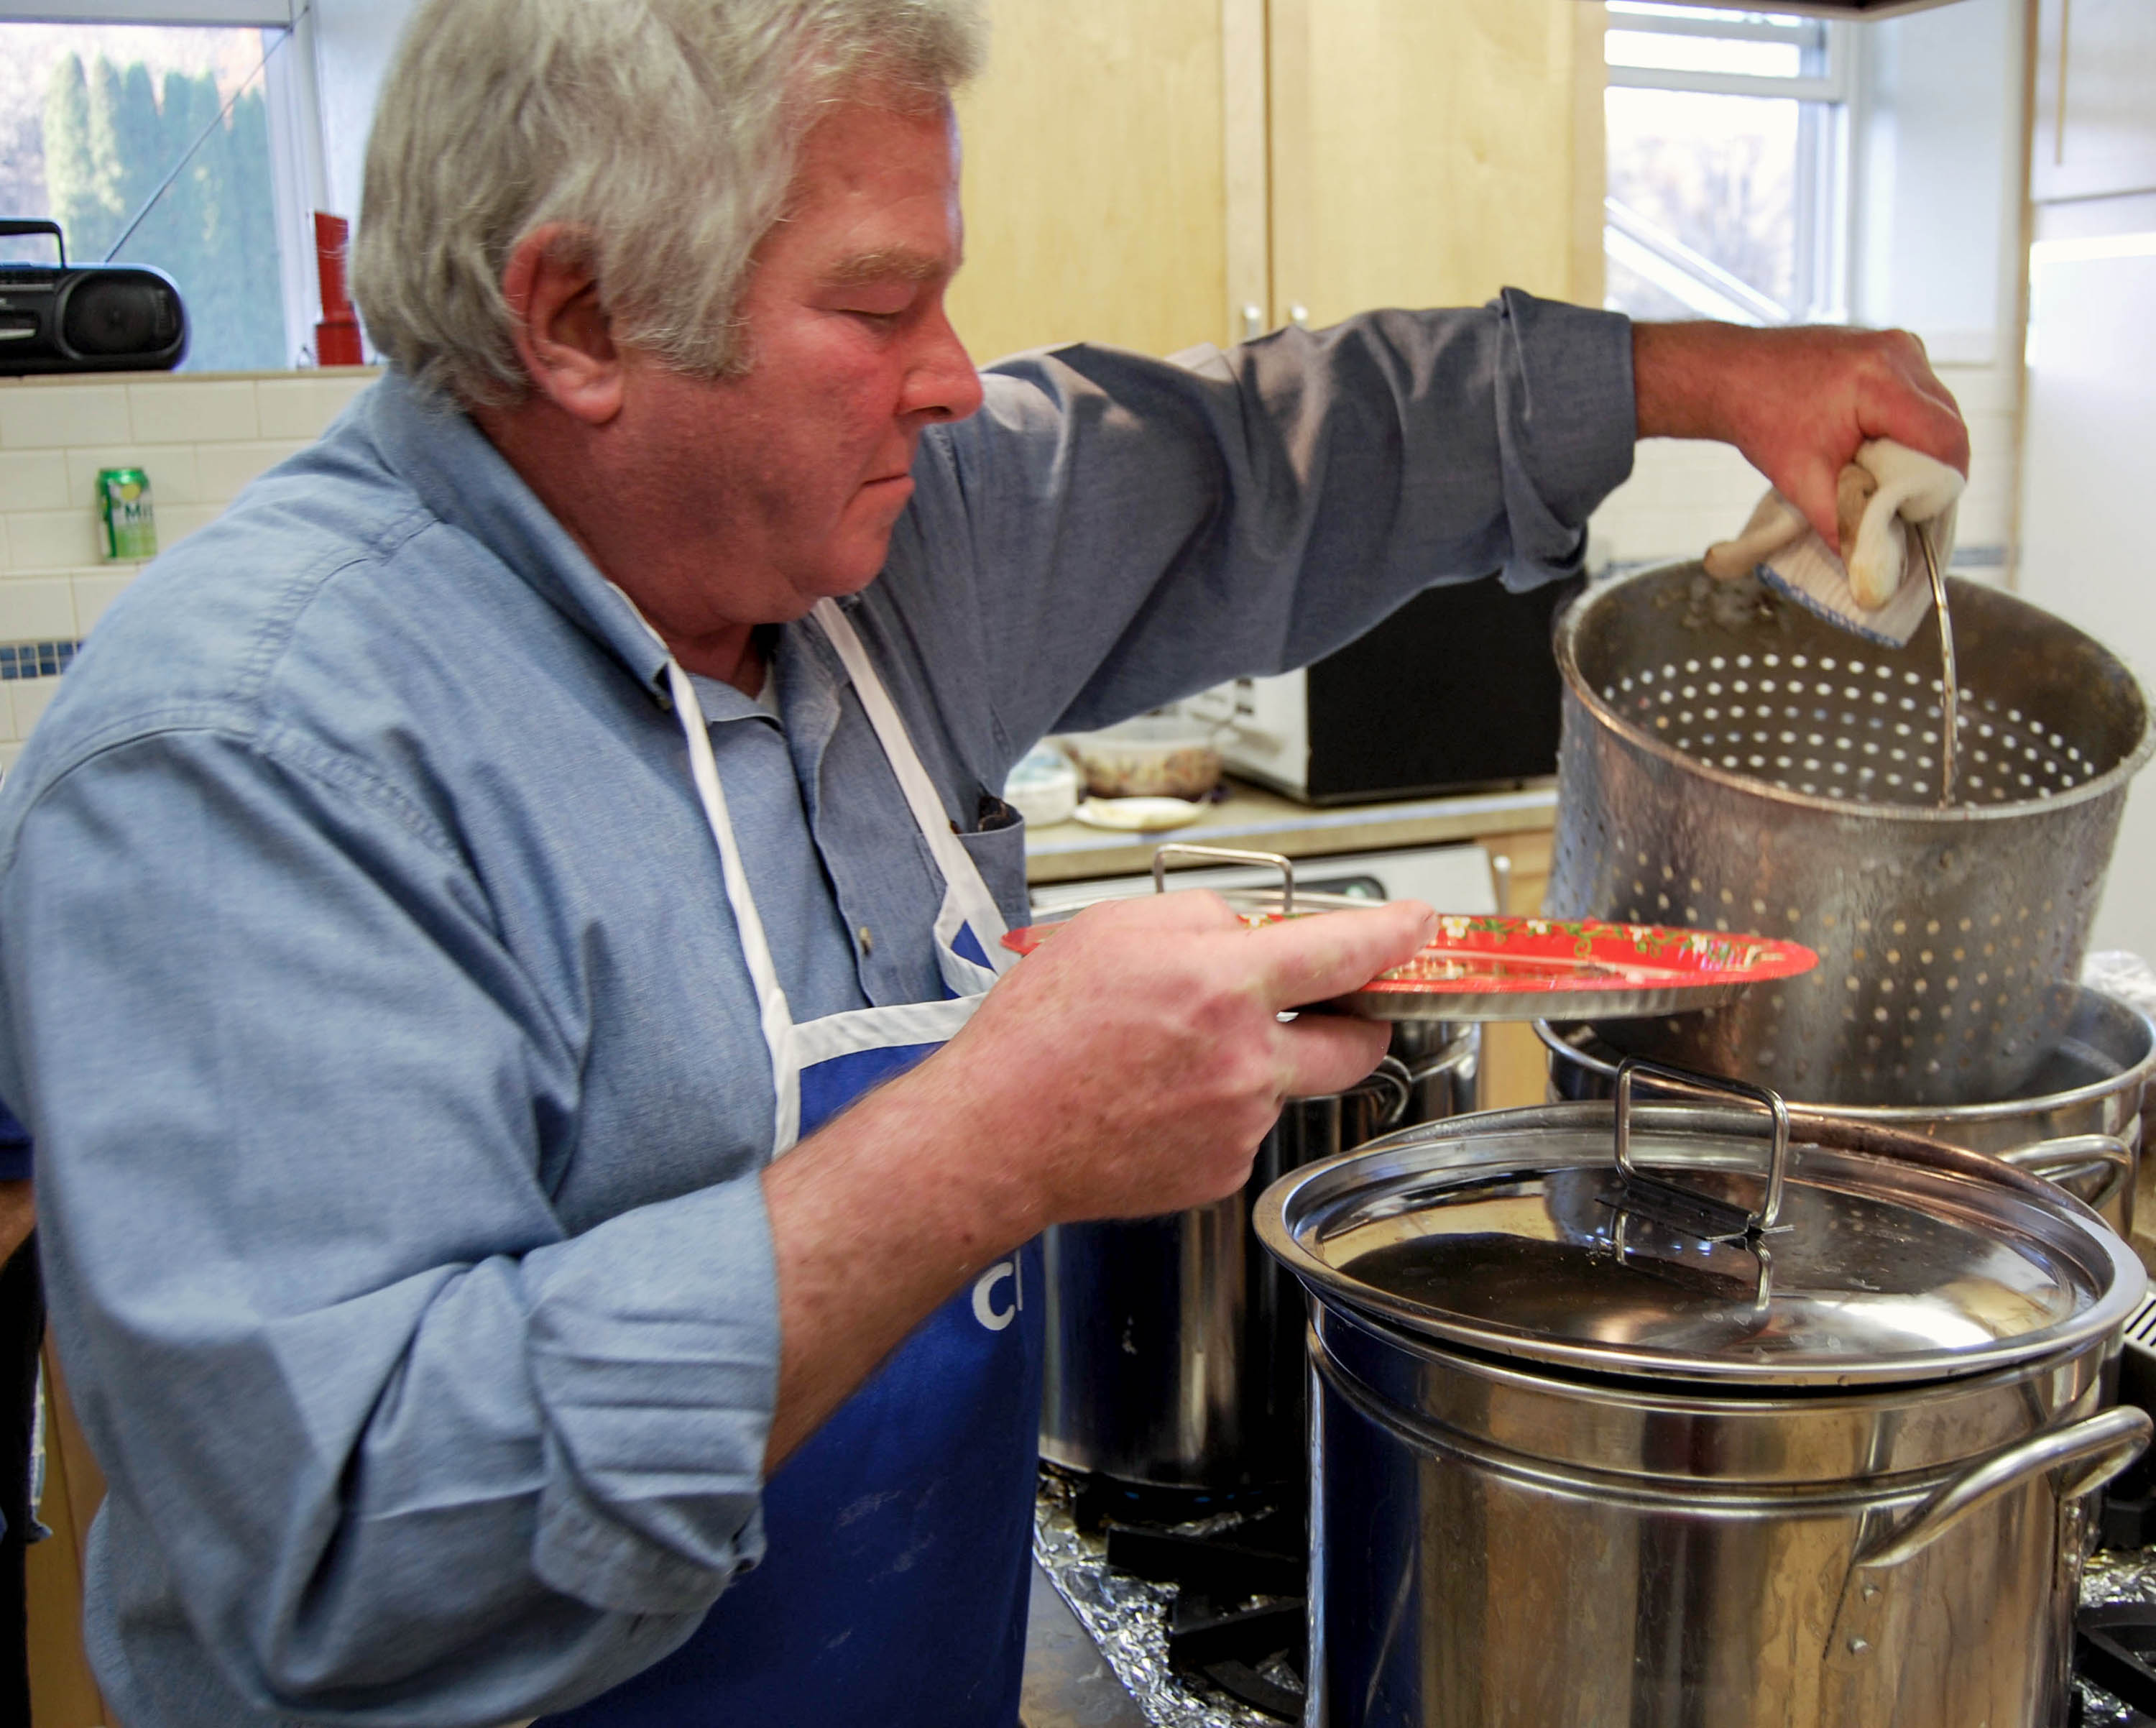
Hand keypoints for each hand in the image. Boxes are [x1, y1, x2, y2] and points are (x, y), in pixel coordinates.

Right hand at [756, 890, 1431, 1467]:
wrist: (996, 1137)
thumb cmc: (1037, 1036)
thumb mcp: (1113, 929)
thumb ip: (1202, 918)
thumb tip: (1247, 931)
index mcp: (1224, 982)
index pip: (1346, 951)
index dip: (1395, 935)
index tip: (1418, 928)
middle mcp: (1247, 1058)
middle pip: (1356, 1042)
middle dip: (1359, 1021)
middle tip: (1333, 1008)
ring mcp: (1239, 1122)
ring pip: (1283, 1083)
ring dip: (1255, 1064)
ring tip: (1170, 1058)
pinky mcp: (1220, 1171)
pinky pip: (1242, 1128)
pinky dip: (1213, 1109)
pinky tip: (1155, 1100)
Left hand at [1633, 321, 1967, 554]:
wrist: (1734, 375)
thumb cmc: (1763, 421)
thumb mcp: (1801, 483)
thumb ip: (1842, 528)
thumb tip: (1869, 573)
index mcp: (1881, 381)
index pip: (1945, 439)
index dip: (1942, 484)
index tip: (1919, 513)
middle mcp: (1900, 354)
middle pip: (1949, 424)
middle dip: (1932, 469)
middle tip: (1900, 501)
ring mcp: (1900, 345)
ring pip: (1940, 410)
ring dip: (1921, 447)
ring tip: (1882, 472)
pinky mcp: (1895, 348)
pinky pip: (1922, 396)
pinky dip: (1909, 425)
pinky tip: (1875, 445)